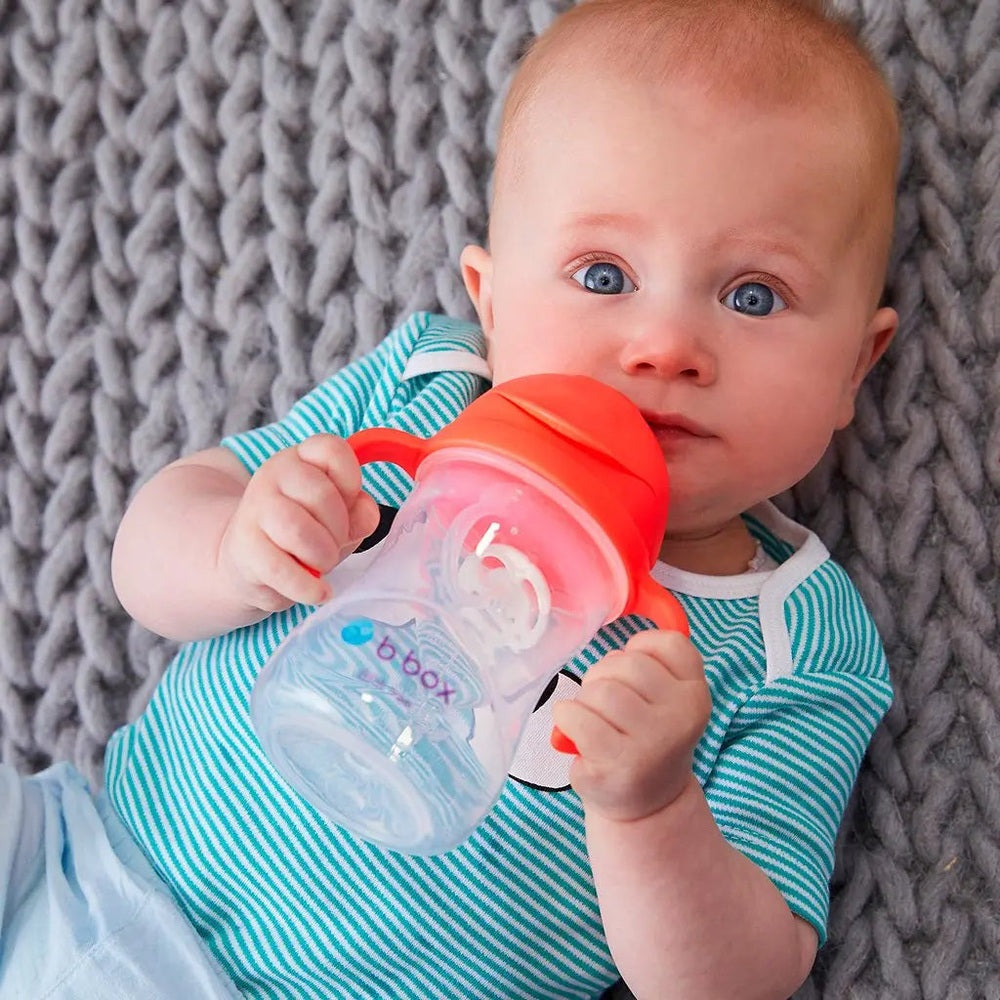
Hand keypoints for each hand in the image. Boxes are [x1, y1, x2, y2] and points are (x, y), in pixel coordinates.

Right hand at [217, 434, 379, 612]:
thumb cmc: (304, 534)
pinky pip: (281, 569)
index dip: (350, 479)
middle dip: (340, 528)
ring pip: (298, 529)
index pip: (329, 448)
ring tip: (323, 565)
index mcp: (301, 459)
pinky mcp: (243, 548)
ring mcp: (254, 510)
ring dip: (323, 555)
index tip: (349, 502)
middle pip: (321, 494)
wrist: (249, 562)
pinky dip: (308, 587)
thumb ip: (358, 513)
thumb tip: (367, 514)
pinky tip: (318, 591)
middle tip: (335, 544)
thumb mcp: (338, 519)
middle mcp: (273, 476)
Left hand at [551, 629, 710, 821]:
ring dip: (585, 702)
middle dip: (603, 676)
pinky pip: (576, 717)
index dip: (640, 650)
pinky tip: (578, 736)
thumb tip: (607, 665)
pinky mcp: (618, 764)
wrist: (648, 806)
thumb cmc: (646, 739)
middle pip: (625, 663)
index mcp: (696, 693)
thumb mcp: (667, 701)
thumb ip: (652, 667)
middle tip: (607, 706)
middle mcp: (681, 716)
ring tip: (594, 723)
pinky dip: (567, 720)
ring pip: (601, 690)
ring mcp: (652, 743)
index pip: (668, 641)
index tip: (636, 677)